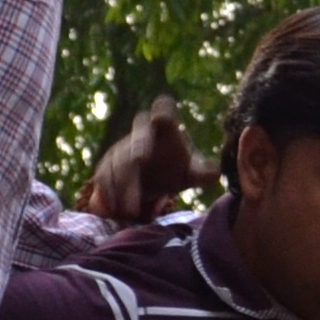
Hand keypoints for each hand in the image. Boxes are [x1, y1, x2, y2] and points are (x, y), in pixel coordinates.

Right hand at [81, 95, 208, 221]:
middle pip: (139, 136)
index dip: (162, 111)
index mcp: (165, 127)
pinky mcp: (106, 165)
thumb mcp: (192, 173)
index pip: (163, 109)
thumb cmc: (176, 169)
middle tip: (140, 159)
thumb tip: (214, 173)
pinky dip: (109, 193)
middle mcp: (141, 132)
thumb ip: (204, 172)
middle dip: (138, 145)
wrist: (151, 181)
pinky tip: (114, 209)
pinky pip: (104, 177)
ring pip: (119, 161)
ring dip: (123, 183)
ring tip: (131, 209)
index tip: (160, 119)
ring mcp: (121, 148)